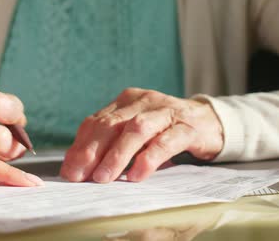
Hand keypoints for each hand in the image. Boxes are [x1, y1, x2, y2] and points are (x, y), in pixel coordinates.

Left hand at [60, 88, 223, 182]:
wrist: (209, 122)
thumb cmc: (165, 130)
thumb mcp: (136, 133)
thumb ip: (111, 143)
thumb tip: (79, 166)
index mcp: (127, 100)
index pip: (96, 121)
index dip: (80, 146)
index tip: (69, 170)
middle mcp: (145, 101)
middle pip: (112, 124)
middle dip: (92, 152)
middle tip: (80, 176)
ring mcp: (167, 112)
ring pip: (137, 130)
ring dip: (117, 155)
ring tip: (104, 177)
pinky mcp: (188, 127)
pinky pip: (166, 141)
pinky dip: (149, 158)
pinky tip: (137, 175)